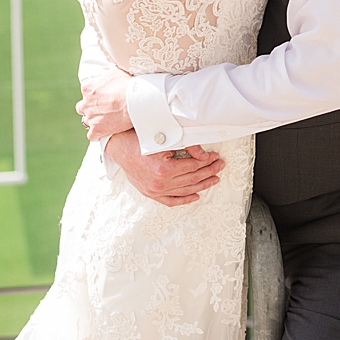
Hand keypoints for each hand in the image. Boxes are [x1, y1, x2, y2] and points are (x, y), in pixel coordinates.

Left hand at [77, 68, 133, 139]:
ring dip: (94, 121)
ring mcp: (91, 117)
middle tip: (102, 108)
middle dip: (89, 108)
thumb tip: (103, 71)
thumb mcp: (117, 71)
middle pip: (82, 107)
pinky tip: (105, 132)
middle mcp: (86, 103)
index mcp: (88, 88)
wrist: (137, 101)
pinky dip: (97, 135)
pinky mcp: (97, 130)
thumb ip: (106, 72)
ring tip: (105, 121)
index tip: (103, 97)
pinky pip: (92, 136)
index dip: (94, 95)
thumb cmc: (129, 84)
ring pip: (86, 121)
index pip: (85, 92)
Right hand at [105, 130, 225, 206]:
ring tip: (214, 179)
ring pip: (185, 190)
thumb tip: (203, 155)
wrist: (119, 147)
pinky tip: (196, 196)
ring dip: (202, 185)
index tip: (215, 156)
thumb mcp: (165, 139)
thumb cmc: (139, 139)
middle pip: (192, 179)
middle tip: (220, 166)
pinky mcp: (150, 193)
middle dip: (209, 171)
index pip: (193, 166)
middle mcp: (159, 183)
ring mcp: (154, 191)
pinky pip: (171, 200)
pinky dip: (184, 199)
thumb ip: (186, 146)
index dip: (207, 161)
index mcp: (164, 169)